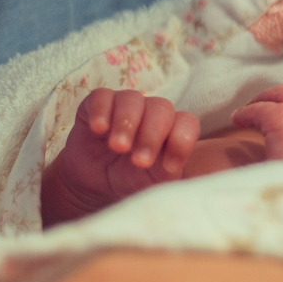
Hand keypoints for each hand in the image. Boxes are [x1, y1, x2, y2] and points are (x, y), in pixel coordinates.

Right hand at [42, 88, 201, 225]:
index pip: (187, 123)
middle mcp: (152, 113)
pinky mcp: (97, 105)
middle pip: (162, 109)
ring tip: (119, 147)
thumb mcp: (154, 183)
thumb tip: (175, 169)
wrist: (95, 184)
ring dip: (127, 122)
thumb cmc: (133, 181)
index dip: (182, 141)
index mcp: (173, 130)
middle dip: (152, 134)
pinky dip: (102, 111)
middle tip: (140, 161)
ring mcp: (125, 106)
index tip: (170, 167)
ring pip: (132, 99)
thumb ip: (168, 173)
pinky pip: (102, 97)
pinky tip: (99, 129)